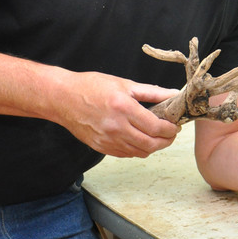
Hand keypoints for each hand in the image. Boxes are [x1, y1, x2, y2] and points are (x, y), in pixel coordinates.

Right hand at [58, 71, 180, 157]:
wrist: (62, 98)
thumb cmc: (93, 87)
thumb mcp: (125, 84)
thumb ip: (152, 92)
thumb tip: (174, 94)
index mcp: (124, 108)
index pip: (156, 127)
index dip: (170, 130)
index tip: (175, 126)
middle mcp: (116, 127)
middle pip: (151, 144)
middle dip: (166, 141)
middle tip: (170, 134)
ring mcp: (108, 140)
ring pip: (140, 152)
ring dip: (153, 147)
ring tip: (157, 136)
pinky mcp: (101, 147)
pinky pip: (126, 154)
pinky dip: (138, 150)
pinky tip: (140, 139)